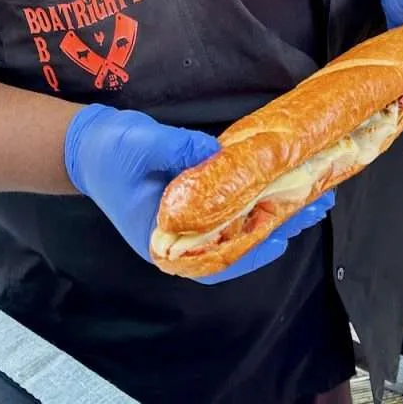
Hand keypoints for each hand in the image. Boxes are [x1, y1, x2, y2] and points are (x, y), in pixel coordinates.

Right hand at [64, 104, 333, 281]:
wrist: (86, 144)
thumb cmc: (109, 152)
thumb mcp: (142, 146)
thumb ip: (178, 150)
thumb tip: (218, 154)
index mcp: (163, 239)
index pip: (214, 259)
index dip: (250, 252)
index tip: (281, 237)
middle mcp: (180, 237)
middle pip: (236, 242)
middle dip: (278, 224)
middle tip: (316, 203)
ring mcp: (187, 220)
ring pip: (237, 224)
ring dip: (273, 208)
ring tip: (312, 191)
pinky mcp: (193, 200)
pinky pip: (230, 205)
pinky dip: (256, 195)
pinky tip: (280, 180)